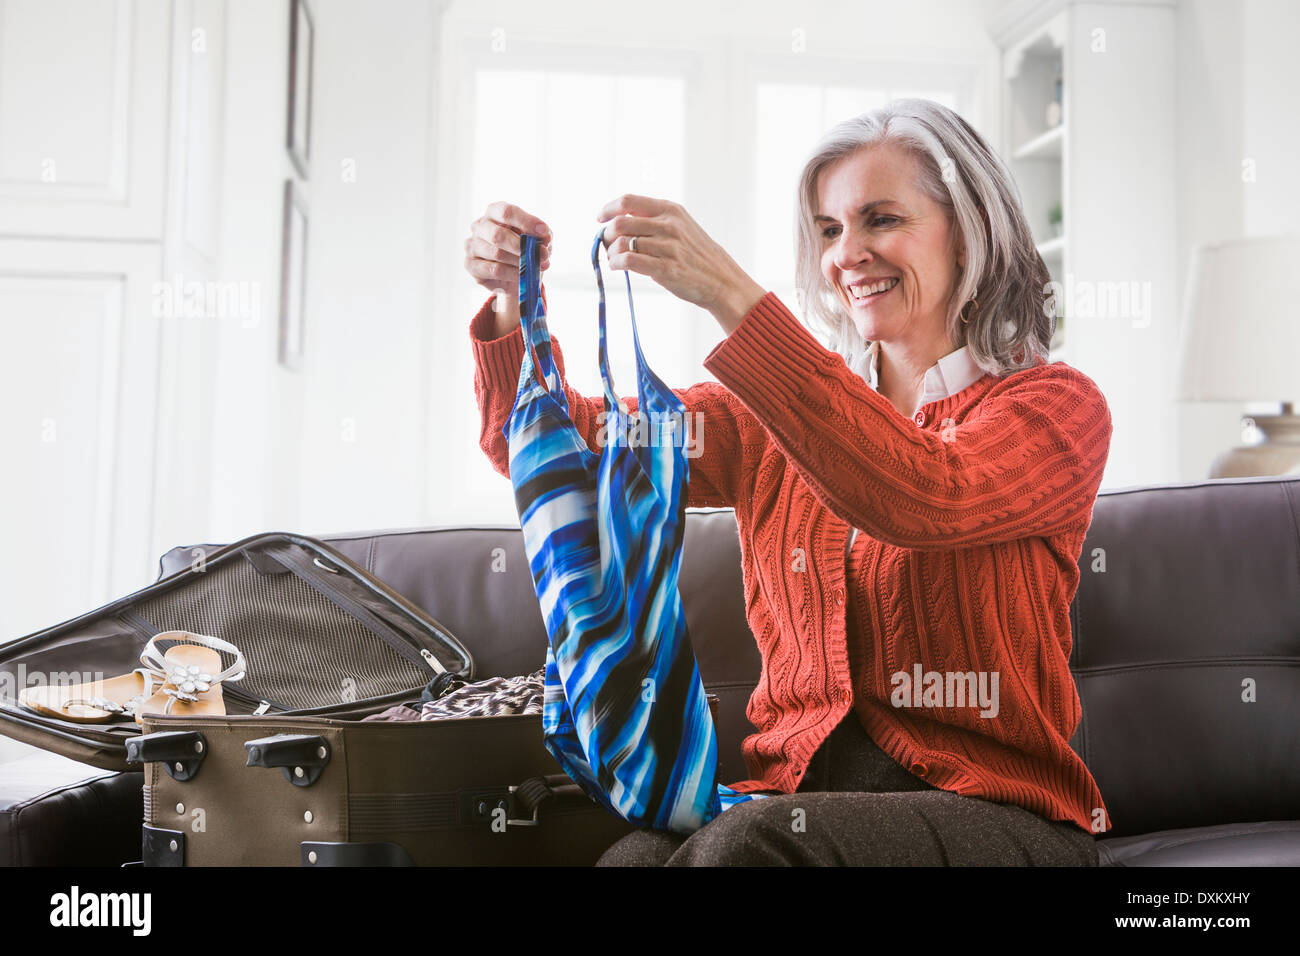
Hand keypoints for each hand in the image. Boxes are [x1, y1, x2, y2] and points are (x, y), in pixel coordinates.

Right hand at [465, 202, 552, 335]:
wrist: (513, 276)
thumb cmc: (524, 250)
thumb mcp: (537, 239)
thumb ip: (542, 235)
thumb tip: (545, 237)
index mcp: (494, 212)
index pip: (506, 212)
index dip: (526, 221)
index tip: (544, 232)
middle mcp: (479, 226)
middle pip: (498, 234)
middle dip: (523, 246)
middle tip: (542, 255)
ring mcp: (472, 245)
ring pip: (496, 253)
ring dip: (520, 262)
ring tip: (535, 267)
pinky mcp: (470, 264)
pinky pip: (493, 270)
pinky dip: (511, 273)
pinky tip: (522, 275)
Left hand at [597, 194, 765, 332]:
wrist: (722, 281)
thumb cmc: (697, 256)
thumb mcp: (682, 226)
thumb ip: (655, 221)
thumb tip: (620, 222)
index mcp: (671, 210)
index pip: (629, 201)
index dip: (609, 209)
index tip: (600, 218)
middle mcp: (669, 225)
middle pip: (620, 223)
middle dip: (607, 234)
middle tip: (608, 244)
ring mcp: (668, 247)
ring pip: (622, 243)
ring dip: (611, 252)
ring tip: (615, 259)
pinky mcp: (665, 269)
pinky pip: (629, 261)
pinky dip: (617, 263)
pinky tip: (618, 267)